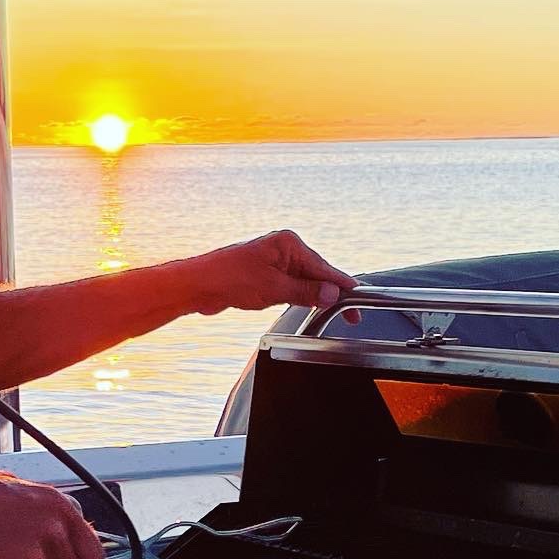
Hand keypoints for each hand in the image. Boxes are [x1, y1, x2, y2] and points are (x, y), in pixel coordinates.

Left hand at [193, 229, 357, 317]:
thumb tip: (331, 293)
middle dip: (329, 293)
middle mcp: (282, 248)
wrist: (199, 285)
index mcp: (288, 244)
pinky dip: (297, 296)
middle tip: (349, 314)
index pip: (324, 268)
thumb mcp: (274, 288)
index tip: (358, 298)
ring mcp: (273, 261)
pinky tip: (300, 305)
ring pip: (303, 281)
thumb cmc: (229, 278)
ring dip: (311, 296)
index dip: (343, 286)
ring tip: (323, 311)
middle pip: (317, 274)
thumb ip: (306, 291)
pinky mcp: (265, 273)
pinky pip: (289, 285)